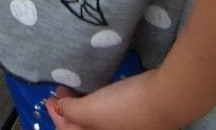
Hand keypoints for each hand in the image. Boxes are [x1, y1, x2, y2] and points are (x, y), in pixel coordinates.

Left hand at [45, 72, 180, 129]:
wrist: (166, 99)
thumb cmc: (123, 108)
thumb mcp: (89, 110)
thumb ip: (69, 111)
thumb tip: (59, 107)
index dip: (56, 116)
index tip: (49, 98)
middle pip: (84, 129)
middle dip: (69, 113)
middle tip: (62, 92)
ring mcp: (127, 129)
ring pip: (98, 122)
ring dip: (85, 108)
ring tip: (78, 91)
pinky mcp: (138, 118)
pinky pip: (111, 115)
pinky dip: (101, 106)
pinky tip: (101, 92)